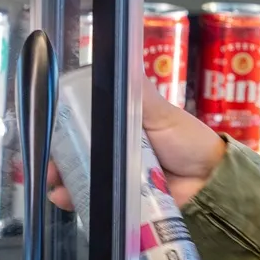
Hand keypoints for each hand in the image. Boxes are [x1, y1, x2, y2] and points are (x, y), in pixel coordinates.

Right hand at [48, 80, 225, 210]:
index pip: (84, 122)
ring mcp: (116, 175)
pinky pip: (94, 199)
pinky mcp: (120, 199)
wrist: (211, 183)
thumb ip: (137, 93)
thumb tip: (118, 59)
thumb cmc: (190, 142)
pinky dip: (76, 200)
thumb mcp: (160, 113)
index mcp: (121, 124)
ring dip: (63, 179)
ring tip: (55, 183)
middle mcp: (114, 149)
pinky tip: (65, 198)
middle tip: (48, 163)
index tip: (50, 129)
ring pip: (80, 176)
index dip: (64, 126)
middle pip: (76, 151)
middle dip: (58, 157)